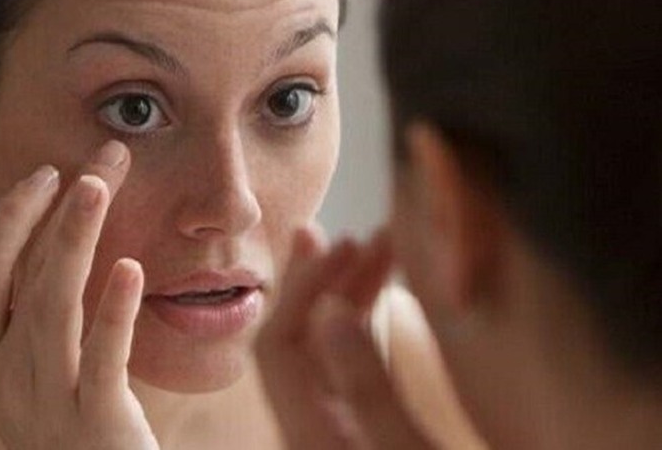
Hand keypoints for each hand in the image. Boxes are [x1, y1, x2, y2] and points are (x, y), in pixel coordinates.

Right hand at [0, 140, 158, 449]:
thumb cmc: (59, 414)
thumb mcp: (15, 357)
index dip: (13, 216)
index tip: (50, 171)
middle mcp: (4, 379)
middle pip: (21, 280)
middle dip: (52, 212)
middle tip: (96, 160)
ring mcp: (47, 404)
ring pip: (53, 309)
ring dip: (74, 240)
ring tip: (98, 185)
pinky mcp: (96, 425)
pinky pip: (101, 361)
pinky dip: (114, 312)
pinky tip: (130, 268)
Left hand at [256, 227, 433, 448]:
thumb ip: (367, 387)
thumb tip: (331, 308)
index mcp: (306, 432)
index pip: (279, 342)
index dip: (304, 284)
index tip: (348, 243)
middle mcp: (311, 428)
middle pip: (299, 340)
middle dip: (324, 279)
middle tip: (343, 231)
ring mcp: (336, 430)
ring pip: (330, 350)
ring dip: (351, 296)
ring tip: (379, 248)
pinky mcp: (363, 435)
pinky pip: (354, 367)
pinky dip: (367, 326)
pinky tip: (383, 302)